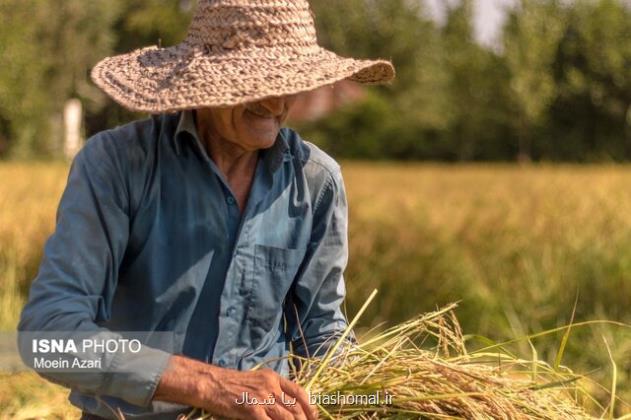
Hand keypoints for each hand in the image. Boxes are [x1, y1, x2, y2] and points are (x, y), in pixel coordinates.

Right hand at [201, 367, 316, 419]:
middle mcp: (271, 386)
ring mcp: (262, 398)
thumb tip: (287, 405)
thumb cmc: (233, 384)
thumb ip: (273, 390)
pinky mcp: (251, 409)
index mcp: (274, 378)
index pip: (299, 392)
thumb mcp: (257, 380)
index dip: (309, 406)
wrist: (213, 384)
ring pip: (286, 417)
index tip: (314, 417)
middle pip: (295, 407)